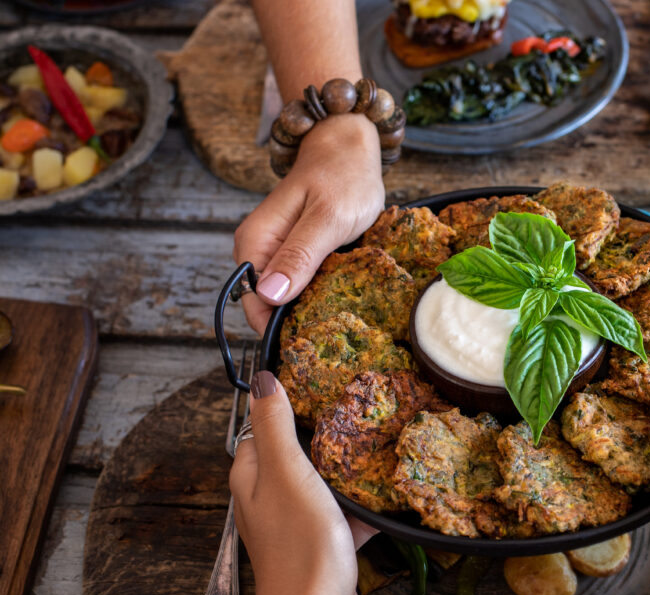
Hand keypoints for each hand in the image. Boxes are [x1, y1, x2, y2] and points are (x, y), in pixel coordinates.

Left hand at [226, 371, 375, 594]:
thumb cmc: (299, 547)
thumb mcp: (288, 472)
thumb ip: (276, 426)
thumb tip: (263, 379)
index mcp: (253, 477)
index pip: (262, 427)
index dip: (284, 403)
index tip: (316, 382)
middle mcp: (271, 499)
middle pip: (297, 453)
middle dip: (325, 434)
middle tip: (356, 408)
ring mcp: (298, 524)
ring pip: (324, 484)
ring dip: (348, 469)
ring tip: (377, 443)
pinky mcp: (326, 546)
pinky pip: (346, 515)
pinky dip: (365, 506)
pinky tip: (390, 494)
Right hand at [233, 115, 385, 332]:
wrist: (347, 146)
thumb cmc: (342, 177)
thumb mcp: (328, 217)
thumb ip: (300, 255)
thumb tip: (269, 295)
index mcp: (255, 243)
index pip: (254, 305)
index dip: (277, 329)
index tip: (309, 344)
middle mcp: (258, 251)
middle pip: (268, 306)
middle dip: (296, 323)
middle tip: (334, 333)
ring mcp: (275, 253)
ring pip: (284, 298)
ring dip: (308, 310)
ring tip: (340, 318)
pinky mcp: (293, 253)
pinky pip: (298, 285)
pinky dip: (317, 293)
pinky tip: (338, 298)